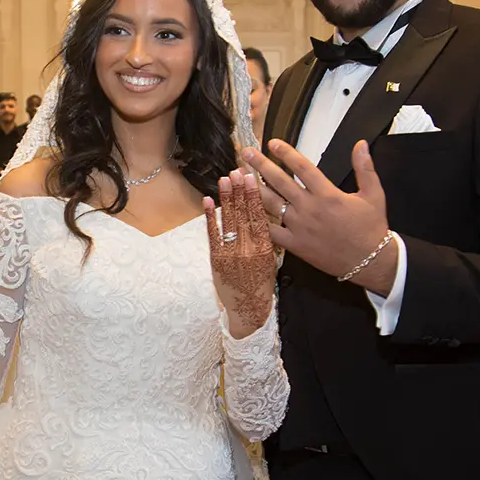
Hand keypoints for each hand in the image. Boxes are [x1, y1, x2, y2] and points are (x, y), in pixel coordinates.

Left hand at [203, 170, 275, 336]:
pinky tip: (208, 201)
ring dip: (226, 198)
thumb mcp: (271, 260)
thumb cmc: (262, 284)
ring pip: (228, 220)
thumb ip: (267, 238)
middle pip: (243, 214)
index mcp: (265, 248)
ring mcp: (230, 253)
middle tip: (237, 171)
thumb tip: (262, 213)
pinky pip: (213, 233)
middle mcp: (247, 249)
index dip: (254, 196)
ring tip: (224, 180)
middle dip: (239, 191)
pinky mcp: (216, 258)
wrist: (248, 308)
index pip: (259, 216)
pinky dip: (210, 216)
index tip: (252, 178)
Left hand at [243, 140, 396, 295]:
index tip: (272, 143)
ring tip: (239, 177)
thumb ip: (365, 167)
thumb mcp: (373, 194)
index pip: (302, 167)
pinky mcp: (295, 245)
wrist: (370, 262)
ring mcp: (300, 227)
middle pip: (280, 182)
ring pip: (271, 204)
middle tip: (247, 153)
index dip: (286, 153)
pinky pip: (271, 232)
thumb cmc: (372, 228)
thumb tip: (360, 144)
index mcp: (328, 194)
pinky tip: (244, 211)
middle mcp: (310, 208)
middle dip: (261, 165)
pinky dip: (257, 221)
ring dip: (253, 189)